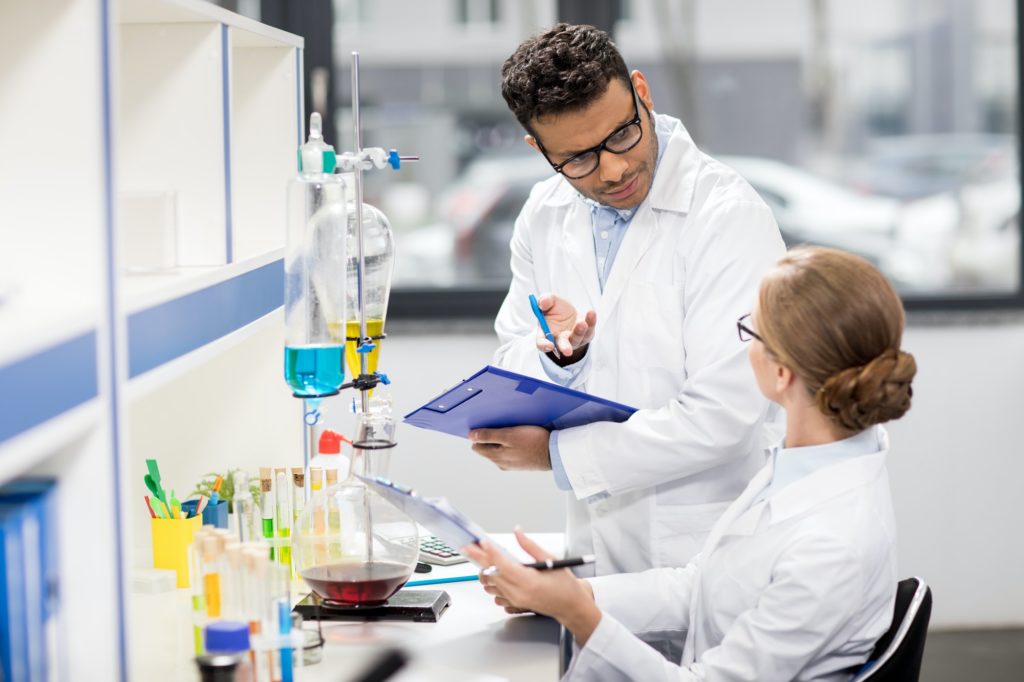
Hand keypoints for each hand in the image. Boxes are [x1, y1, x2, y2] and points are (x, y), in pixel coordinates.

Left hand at [462, 529, 600, 643]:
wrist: (570, 606)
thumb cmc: (564, 584)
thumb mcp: (550, 560)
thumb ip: (530, 546)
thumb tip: (518, 532)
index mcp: (529, 581)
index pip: (503, 565)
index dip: (491, 552)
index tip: (483, 542)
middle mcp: (519, 593)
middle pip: (491, 574)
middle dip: (479, 558)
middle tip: (469, 546)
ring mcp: (515, 600)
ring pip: (490, 584)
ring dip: (484, 570)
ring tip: (481, 557)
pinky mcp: (513, 604)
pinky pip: (495, 593)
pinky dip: (492, 582)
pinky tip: (494, 573)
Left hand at [469, 426, 550, 470]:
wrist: (555, 453)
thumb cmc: (534, 443)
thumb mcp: (509, 435)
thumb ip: (489, 436)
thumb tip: (471, 436)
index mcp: (495, 457)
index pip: (477, 446)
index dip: (479, 434)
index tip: (487, 425)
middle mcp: (501, 463)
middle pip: (487, 448)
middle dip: (490, 437)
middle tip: (502, 426)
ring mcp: (511, 464)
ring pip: (499, 450)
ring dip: (501, 441)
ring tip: (513, 431)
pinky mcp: (521, 462)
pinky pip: (510, 452)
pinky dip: (511, 445)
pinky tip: (520, 438)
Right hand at [534, 294, 596, 360]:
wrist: (570, 311)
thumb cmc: (556, 308)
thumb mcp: (550, 300)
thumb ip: (545, 300)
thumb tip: (543, 303)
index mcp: (545, 333)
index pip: (541, 343)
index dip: (544, 346)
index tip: (549, 346)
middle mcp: (559, 339)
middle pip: (561, 346)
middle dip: (565, 347)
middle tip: (568, 351)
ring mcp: (573, 339)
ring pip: (576, 338)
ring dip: (579, 331)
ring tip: (581, 323)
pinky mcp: (586, 335)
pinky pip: (589, 330)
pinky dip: (590, 321)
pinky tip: (591, 313)